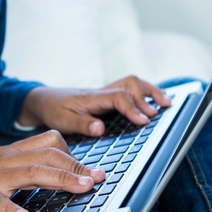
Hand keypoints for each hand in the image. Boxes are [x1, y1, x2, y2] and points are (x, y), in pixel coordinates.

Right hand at [0, 130, 104, 211]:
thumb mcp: (0, 165)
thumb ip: (25, 166)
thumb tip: (57, 173)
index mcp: (13, 153)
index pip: (50, 143)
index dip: (74, 155)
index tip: (93, 170)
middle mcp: (7, 160)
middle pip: (48, 156)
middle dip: (76, 167)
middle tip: (99, 179)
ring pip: (30, 173)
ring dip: (60, 179)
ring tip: (81, 189)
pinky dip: (10, 209)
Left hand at [17, 75, 170, 136]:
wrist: (45, 100)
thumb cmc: (54, 111)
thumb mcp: (63, 121)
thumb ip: (83, 124)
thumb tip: (101, 128)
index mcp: (93, 98)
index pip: (118, 97)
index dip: (132, 108)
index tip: (143, 121)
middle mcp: (102, 92)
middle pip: (129, 84)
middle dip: (147, 95)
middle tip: (160, 111)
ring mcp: (106, 92)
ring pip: (132, 83)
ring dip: (150, 90)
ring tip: (166, 103)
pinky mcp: (108, 95)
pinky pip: (129, 89)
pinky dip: (144, 92)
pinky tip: (155, 101)